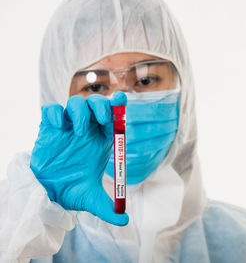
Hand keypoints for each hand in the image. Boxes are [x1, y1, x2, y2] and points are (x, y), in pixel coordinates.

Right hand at [30, 92, 128, 225]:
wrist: (45, 191)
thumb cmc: (71, 190)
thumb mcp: (91, 199)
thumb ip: (108, 209)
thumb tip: (124, 221)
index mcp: (102, 140)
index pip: (113, 116)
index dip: (118, 106)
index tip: (122, 100)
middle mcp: (87, 130)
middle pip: (97, 104)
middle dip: (102, 106)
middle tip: (103, 120)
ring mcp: (68, 127)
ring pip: (76, 103)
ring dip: (81, 112)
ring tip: (81, 132)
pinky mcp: (49, 128)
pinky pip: (51, 109)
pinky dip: (56, 113)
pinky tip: (58, 126)